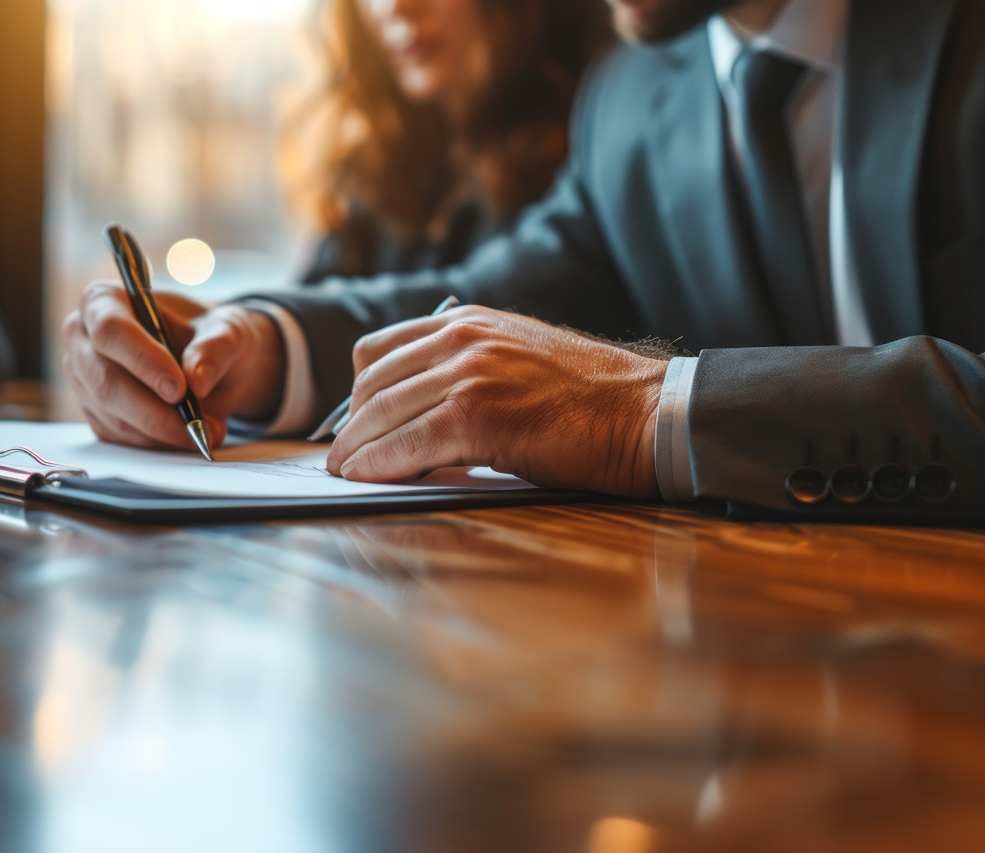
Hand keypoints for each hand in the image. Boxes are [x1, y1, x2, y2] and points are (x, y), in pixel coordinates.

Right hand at [61, 281, 285, 449]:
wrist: (212, 363)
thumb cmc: (210, 335)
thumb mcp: (227, 330)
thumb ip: (215, 347)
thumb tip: (196, 379)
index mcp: (104, 301)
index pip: (110, 330)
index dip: (143, 361)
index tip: (179, 388)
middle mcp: (83, 340)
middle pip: (105, 381)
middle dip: (154, 411)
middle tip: (198, 423)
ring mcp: (85, 379)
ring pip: (114, 416)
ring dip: (163, 431)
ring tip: (208, 429)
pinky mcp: (95, 412)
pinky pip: (120, 436)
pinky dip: (157, 441)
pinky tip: (186, 433)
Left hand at [325, 306, 668, 496]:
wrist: (644, 413)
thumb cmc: (589, 399)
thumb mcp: (518, 360)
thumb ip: (467, 370)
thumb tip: (419, 412)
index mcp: (469, 320)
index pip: (382, 349)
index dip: (359, 390)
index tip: (352, 421)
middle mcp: (463, 337)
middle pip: (375, 382)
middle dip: (351, 425)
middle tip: (340, 457)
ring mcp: (470, 372)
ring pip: (384, 413)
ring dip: (356, 449)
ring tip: (345, 472)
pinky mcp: (479, 413)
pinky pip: (408, 443)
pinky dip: (379, 465)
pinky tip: (365, 479)